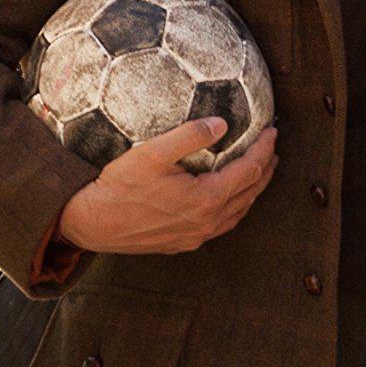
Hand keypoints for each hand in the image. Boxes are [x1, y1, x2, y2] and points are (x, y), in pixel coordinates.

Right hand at [54, 118, 276, 259]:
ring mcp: (197, 236)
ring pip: (239, 212)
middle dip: (266, 169)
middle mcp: (207, 222)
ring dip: (252, 190)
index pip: (249, 170)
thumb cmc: (119, 186)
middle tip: (272, 149)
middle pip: (250, 193)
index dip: (264, 149)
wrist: (93, 223)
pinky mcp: (184, 243)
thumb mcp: (153, 152)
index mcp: (207, 199)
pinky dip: (235, 207)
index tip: (272, 132)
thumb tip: (221, 124)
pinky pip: (222, 224)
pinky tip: (229, 198)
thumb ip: (190, 135)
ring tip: (259, 172)